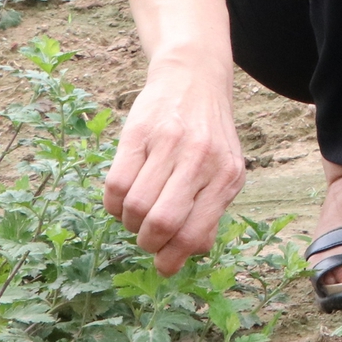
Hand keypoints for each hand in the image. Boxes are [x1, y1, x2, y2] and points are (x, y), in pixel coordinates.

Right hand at [103, 57, 246, 274]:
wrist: (193, 78)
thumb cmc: (208, 135)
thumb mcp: (224, 169)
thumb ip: (211, 209)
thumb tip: (189, 253)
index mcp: (228, 175)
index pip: (196, 234)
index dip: (172, 258)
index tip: (163, 264)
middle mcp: (203, 160)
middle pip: (162, 224)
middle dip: (148, 242)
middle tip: (148, 236)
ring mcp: (170, 145)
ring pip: (135, 207)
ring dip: (129, 222)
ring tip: (137, 211)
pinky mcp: (138, 134)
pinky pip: (115, 186)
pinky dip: (113, 204)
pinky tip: (124, 197)